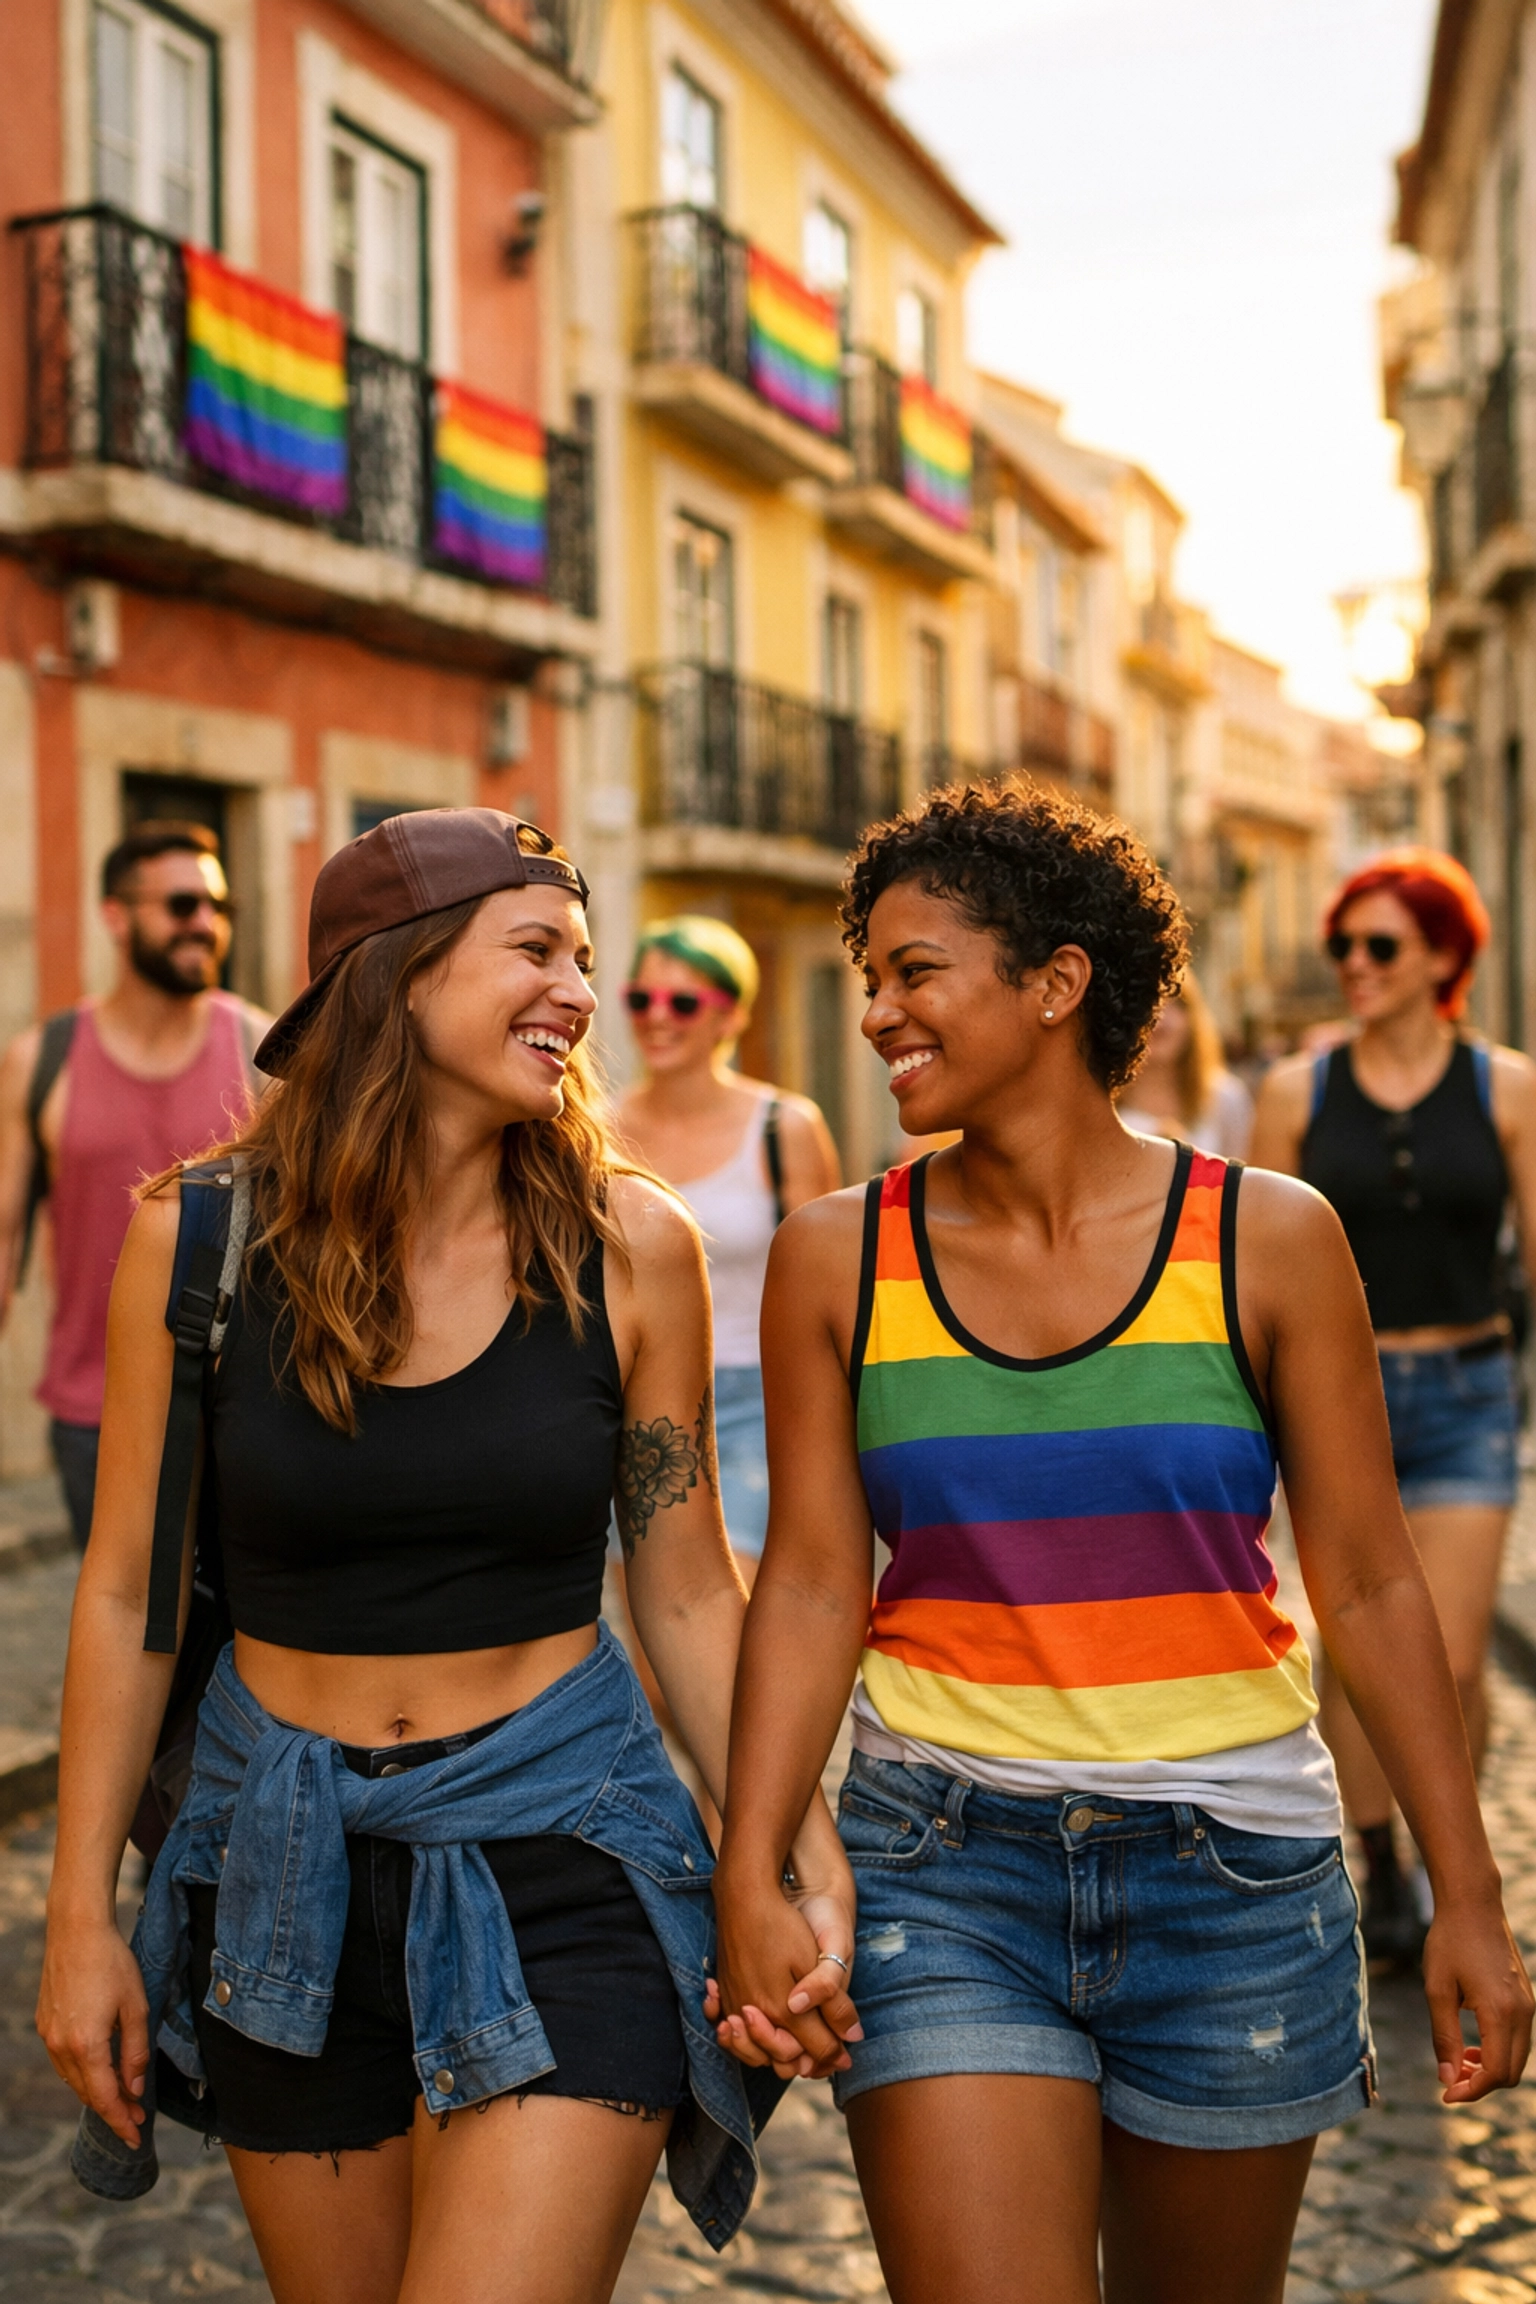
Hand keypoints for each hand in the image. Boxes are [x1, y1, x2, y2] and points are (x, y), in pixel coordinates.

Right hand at [36, 1917, 149, 2146]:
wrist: (77, 1931)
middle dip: (112, 2109)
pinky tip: (99, 2070)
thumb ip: (136, 2052)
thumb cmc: (112, 1963)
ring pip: (73, 2080)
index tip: (136, 2136)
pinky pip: (64, 2062)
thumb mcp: (136, 2006)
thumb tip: (135, 2089)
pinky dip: (82, 2073)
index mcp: (86, 2045)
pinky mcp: (44, 2025)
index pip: (105, 2098)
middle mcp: (61, 2046)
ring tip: (122, 2096)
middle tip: (136, 2117)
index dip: (121, 2121)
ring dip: (97, 2092)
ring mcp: (49, 2036)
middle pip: (88, 2093)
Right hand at [710, 1870, 861, 2079]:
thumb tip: (854, 2037)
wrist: (744, 1897)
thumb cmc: (783, 1927)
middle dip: (809, 2062)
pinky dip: (749, 2042)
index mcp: (785, 2011)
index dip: (835, 2055)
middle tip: (827, 2059)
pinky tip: (763, 2034)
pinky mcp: (725, 1994)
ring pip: (757, 2051)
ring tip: (798, 2051)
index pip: (816, 2049)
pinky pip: (735, 2033)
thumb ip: (833, 2004)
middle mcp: (757, 2015)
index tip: (847, 2057)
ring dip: (777, 2055)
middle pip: (785, 2058)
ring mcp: (737, 2005)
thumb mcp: (816, 1961)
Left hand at [1422, 1893, 1533, 2102]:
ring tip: (1458, 2061)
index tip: (1445, 2094)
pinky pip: (1518, 2041)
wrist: (1472, 1905)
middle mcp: (1523, 2013)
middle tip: (1448, 2080)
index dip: (1471, 2091)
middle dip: (1481, 2085)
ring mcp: (1528, 2006)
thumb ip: (1444, 2038)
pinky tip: (1472, 2045)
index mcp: (1501, 2013)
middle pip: (1511, 2073)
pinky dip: (1498, 2052)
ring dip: (1490, 2070)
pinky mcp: (1526, 2000)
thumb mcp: (1437, 1990)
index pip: (1495, 2073)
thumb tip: (1447, 2080)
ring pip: (1517, 2059)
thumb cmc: (1449, 1942)